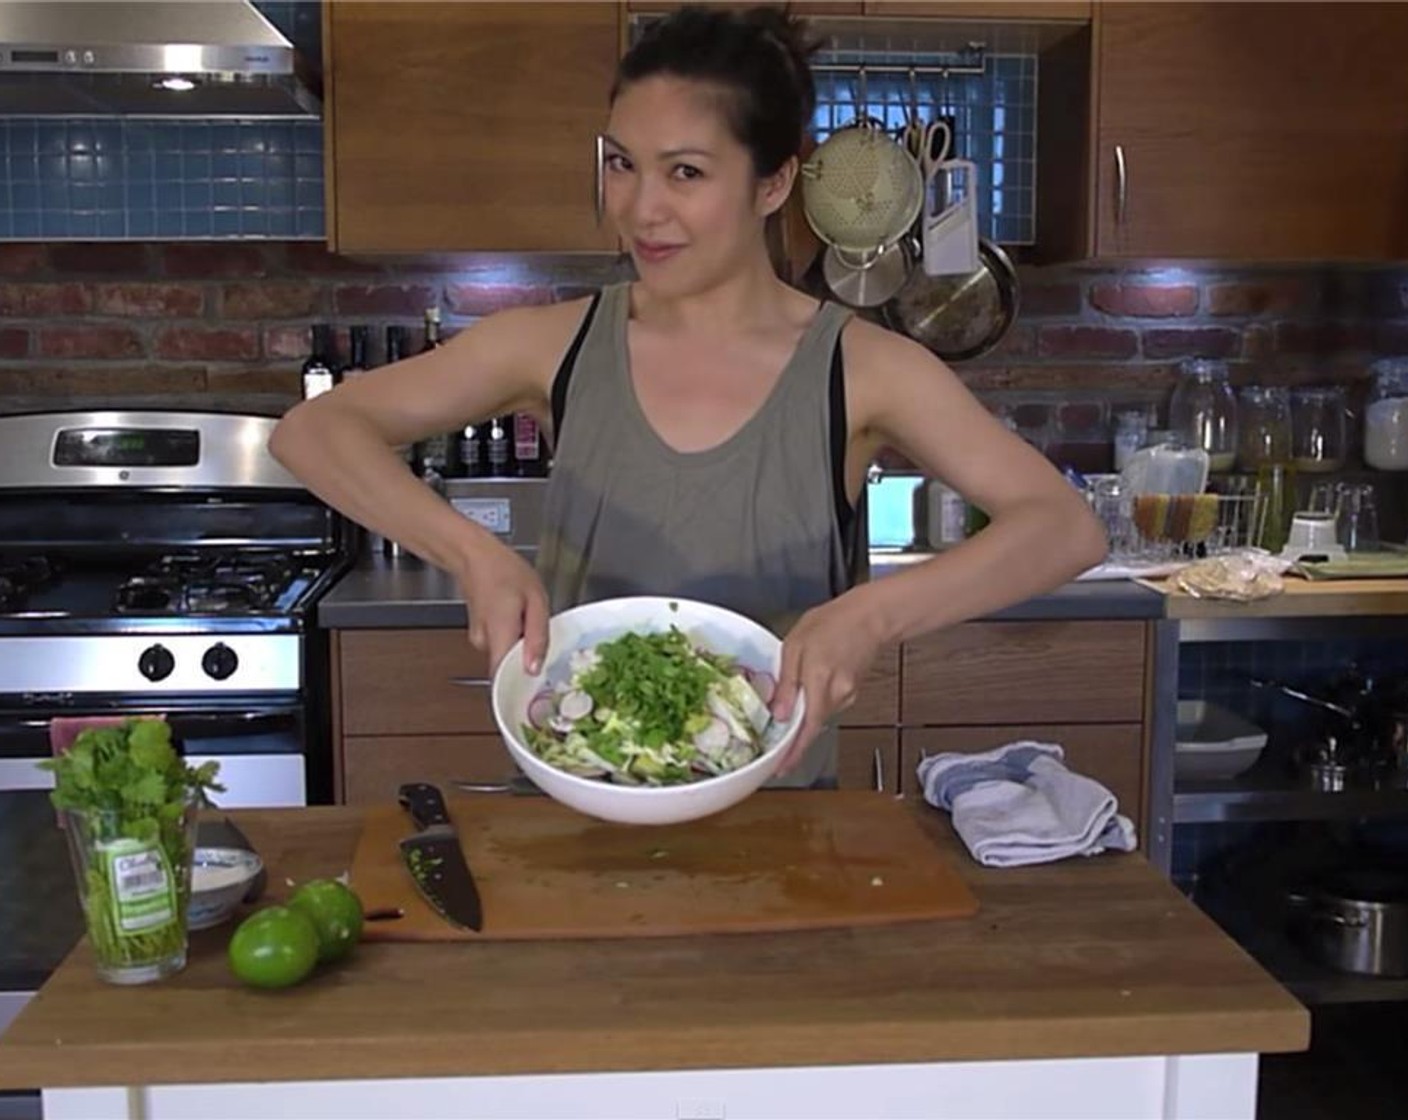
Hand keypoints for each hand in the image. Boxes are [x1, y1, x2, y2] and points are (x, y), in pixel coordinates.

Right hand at [456, 542, 549, 676]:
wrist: (475, 557)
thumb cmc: (505, 571)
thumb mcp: (535, 599)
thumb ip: (537, 636)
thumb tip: (534, 670)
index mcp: (500, 635)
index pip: (506, 680)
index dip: (524, 688)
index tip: (541, 686)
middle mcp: (485, 644)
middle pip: (510, 671)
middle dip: (529, 663)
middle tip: (543, 642)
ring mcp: (480, 641)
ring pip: (507, 658)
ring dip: (522, 648)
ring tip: (529, 622)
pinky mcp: (480, 637)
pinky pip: (501, 647)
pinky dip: (514, 640)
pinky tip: (519, 621)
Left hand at [770, 591, 886, 772]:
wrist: (870, 617)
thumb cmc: (831, 624)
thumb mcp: (795, 646)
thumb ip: (787, 683)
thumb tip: (780, 714)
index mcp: (819, 683)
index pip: (806, 729)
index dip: (792, 752)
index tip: (779, 769)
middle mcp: (837, 697)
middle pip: (810, 725)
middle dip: (792, 732)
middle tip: (773, 737)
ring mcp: (847, 697)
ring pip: (818, 714)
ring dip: (803, 712)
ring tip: (791, 693)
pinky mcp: (851, 693)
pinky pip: (826, 704)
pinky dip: (814, 701)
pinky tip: (810, 682)